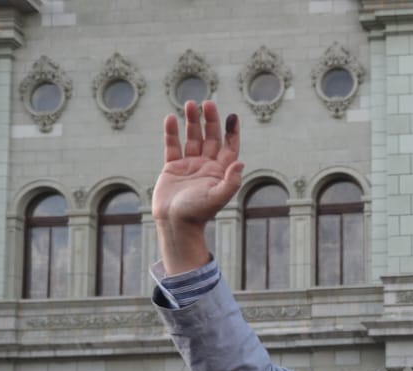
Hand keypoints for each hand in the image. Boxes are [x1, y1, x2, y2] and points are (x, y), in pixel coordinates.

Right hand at [154, 101, 243, 273]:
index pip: (229, 147)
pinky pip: (173, 146)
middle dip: (210, 121)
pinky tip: (172, 119)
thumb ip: (231, 181)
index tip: (232, 116)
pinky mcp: (172, 168)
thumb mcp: (217, 197)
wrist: (175, 224)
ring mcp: (189, 165)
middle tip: (207, 103)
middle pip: (211, 138)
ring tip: (191, 104)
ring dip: (192, 122)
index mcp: (220, 172)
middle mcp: (206, 166)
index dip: (232, 132)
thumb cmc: (198, 213)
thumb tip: (241, 162)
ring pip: (192, 138)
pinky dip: (172, 132)